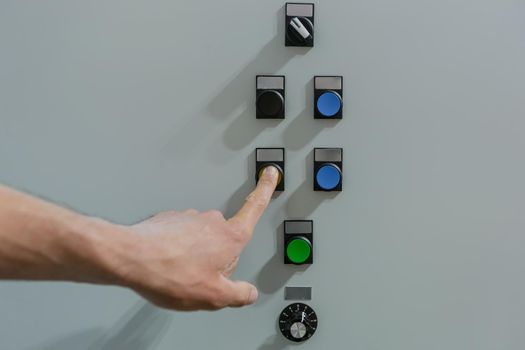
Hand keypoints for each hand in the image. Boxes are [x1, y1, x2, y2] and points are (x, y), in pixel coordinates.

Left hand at [114, 166, 278, 310]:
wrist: (129, 258)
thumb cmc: (170, 273)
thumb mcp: (213, 296)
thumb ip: (238, 295)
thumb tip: (248, 293)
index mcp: (229, 236)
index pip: (254, 207)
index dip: (266, 189)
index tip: (270, 173)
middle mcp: (212, 221)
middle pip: (226, 238)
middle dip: (219, 258)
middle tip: (202, 277)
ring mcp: (189, 218)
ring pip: (203, 239)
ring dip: (197, 255)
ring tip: (180, 274)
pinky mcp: (170, 221)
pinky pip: (182, 237)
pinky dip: (179, 250)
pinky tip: (168, 265)